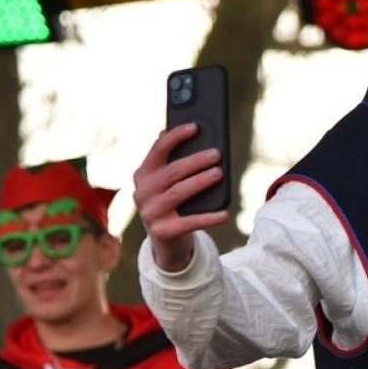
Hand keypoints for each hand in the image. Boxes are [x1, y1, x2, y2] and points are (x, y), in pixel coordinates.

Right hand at [133, 124, 230, 271]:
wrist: (166, 241)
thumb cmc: (172, 204)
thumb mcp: (168, 182)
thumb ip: (175, 161)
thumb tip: (194, 132)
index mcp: (143, 174)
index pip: (158, 149)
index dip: (176, 136)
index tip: (195, 127)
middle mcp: (142, 192)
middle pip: (172, 171)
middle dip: (195, 161)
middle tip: (216, 154)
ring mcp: (150, 213)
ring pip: (178, 193)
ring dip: (200, 182)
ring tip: (219, 174)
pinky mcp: (162, 231)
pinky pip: (189, 222)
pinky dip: (209, 217)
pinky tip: (225, 212)